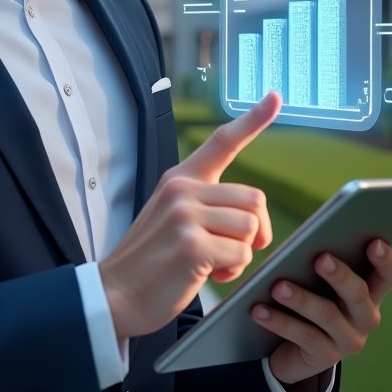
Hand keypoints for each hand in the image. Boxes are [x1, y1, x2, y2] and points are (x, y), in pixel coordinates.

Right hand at [100, 92, 280, 341]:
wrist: (115, 294)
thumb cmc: (150, 262)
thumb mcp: (171, 217)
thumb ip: (205, 205)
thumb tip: (251, 217)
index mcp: (179, 179)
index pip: (222, 142)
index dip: (253, 120)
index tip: (275, 98)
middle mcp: (182, 189)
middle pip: (254, 200)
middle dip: (255, 232)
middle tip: (233, 252)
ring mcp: (185, 215)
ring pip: (251, 228)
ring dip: (242, 254)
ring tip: (213, 264)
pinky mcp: (191, 245)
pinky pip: (241, 254)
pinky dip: (233, 272)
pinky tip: (207, 275)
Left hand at [255, 238, 391, 387]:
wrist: (292, 348)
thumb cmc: (307, 299)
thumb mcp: (317, 282)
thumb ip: (321, 264)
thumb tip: (306, 243)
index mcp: (369, 292)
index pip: (388, 275)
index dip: (385, 259)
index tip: (375, 242)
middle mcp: (365, 317)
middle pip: (358, 293)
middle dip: (340, 275)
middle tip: (320, 259)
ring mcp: (348, 339)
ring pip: (327, 314)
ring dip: (301, 298)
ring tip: (278, 286)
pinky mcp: (326, 357)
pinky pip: (303, 336)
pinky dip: (279, 321)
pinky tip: (258, 310)